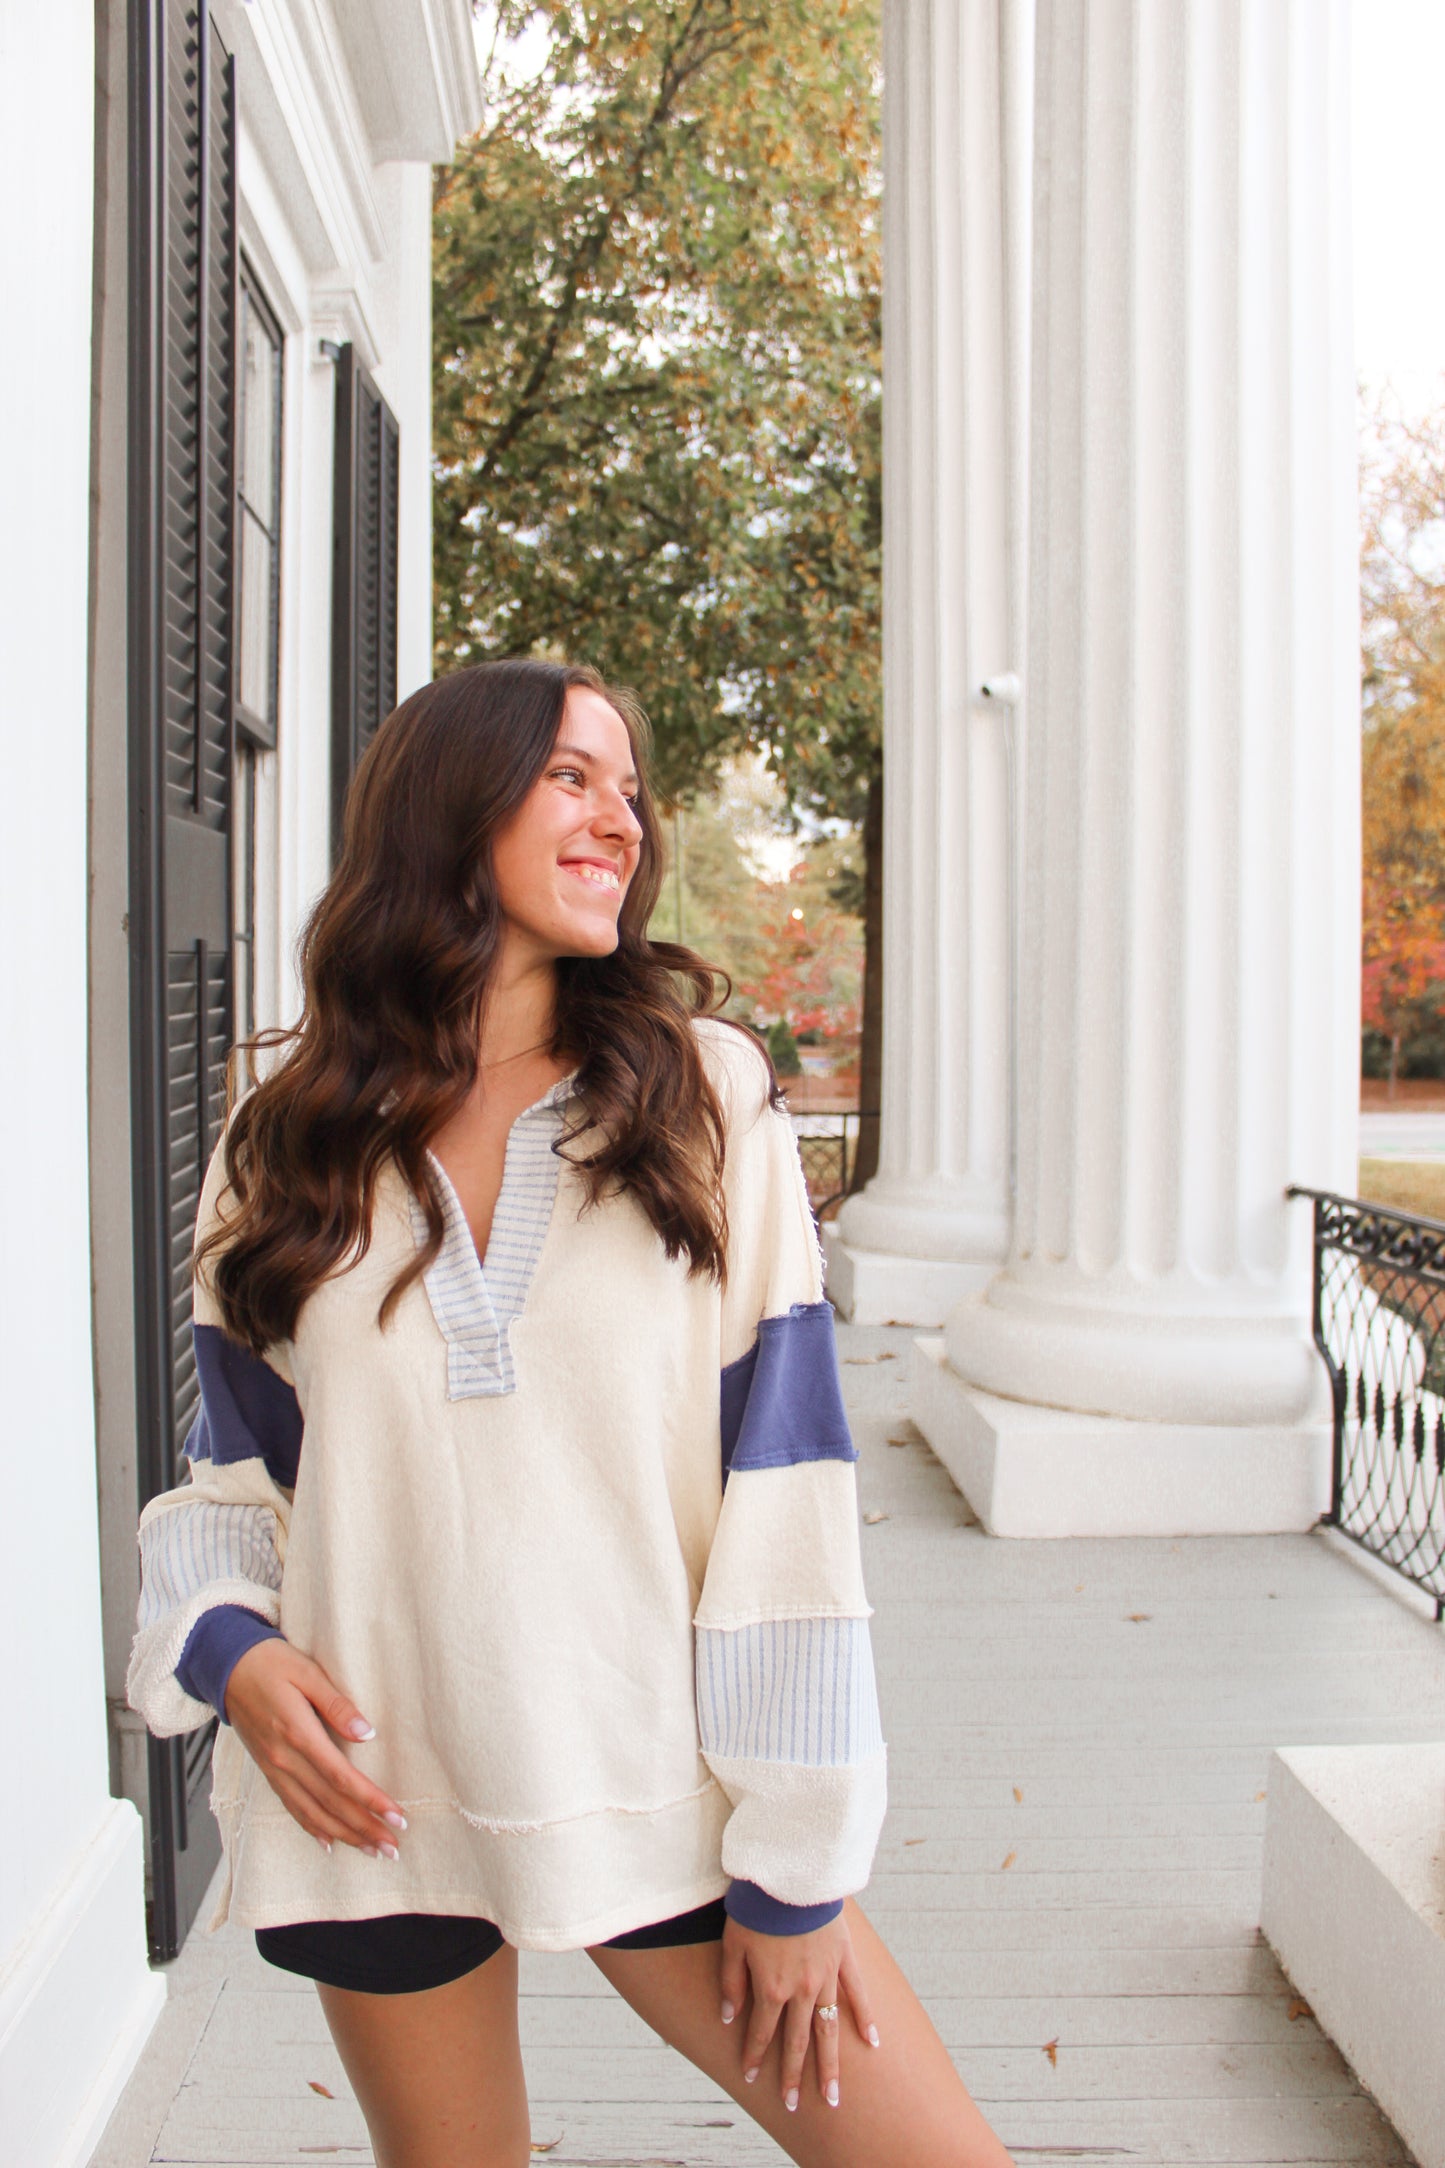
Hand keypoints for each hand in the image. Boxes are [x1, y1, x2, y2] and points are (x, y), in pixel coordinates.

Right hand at [224, 1638, 407, 1856]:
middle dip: (364, 1828)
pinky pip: (291, 1807)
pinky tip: (329, 1843)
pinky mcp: (267, 1771)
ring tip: (372, 1850)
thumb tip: (368, 1734)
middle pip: (330, 1804)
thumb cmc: (271, 1663)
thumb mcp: (308, 1672)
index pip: (341, 1778)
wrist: (227, 1667)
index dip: (371, 1801)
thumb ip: (338, 1705)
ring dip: (344, 1835)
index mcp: (298, 1734)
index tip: (397, 1816)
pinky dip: (311, 1828)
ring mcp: (273, 1769)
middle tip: (393, 1847)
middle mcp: (284, 1759)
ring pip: (312, 1813)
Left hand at [718, 1910, 877, 2111]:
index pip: (761, 2033)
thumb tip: (730, 2017)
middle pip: (797, 2042)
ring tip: (832, 2096)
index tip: (749, 2078)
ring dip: (830, 2065)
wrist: (790, 1874)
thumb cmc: (756, 1908)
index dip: (753, 2056)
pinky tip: (872, 2044)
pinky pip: (858, 1995)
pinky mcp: (844, 1959)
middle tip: (794, 2106)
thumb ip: (732, 1983)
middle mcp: (801, 1990)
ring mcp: (826, 1977)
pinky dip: (865, 2019)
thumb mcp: (732, 1944)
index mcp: (772, 1988)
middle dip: (793, 2077)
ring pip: (828, 2029)